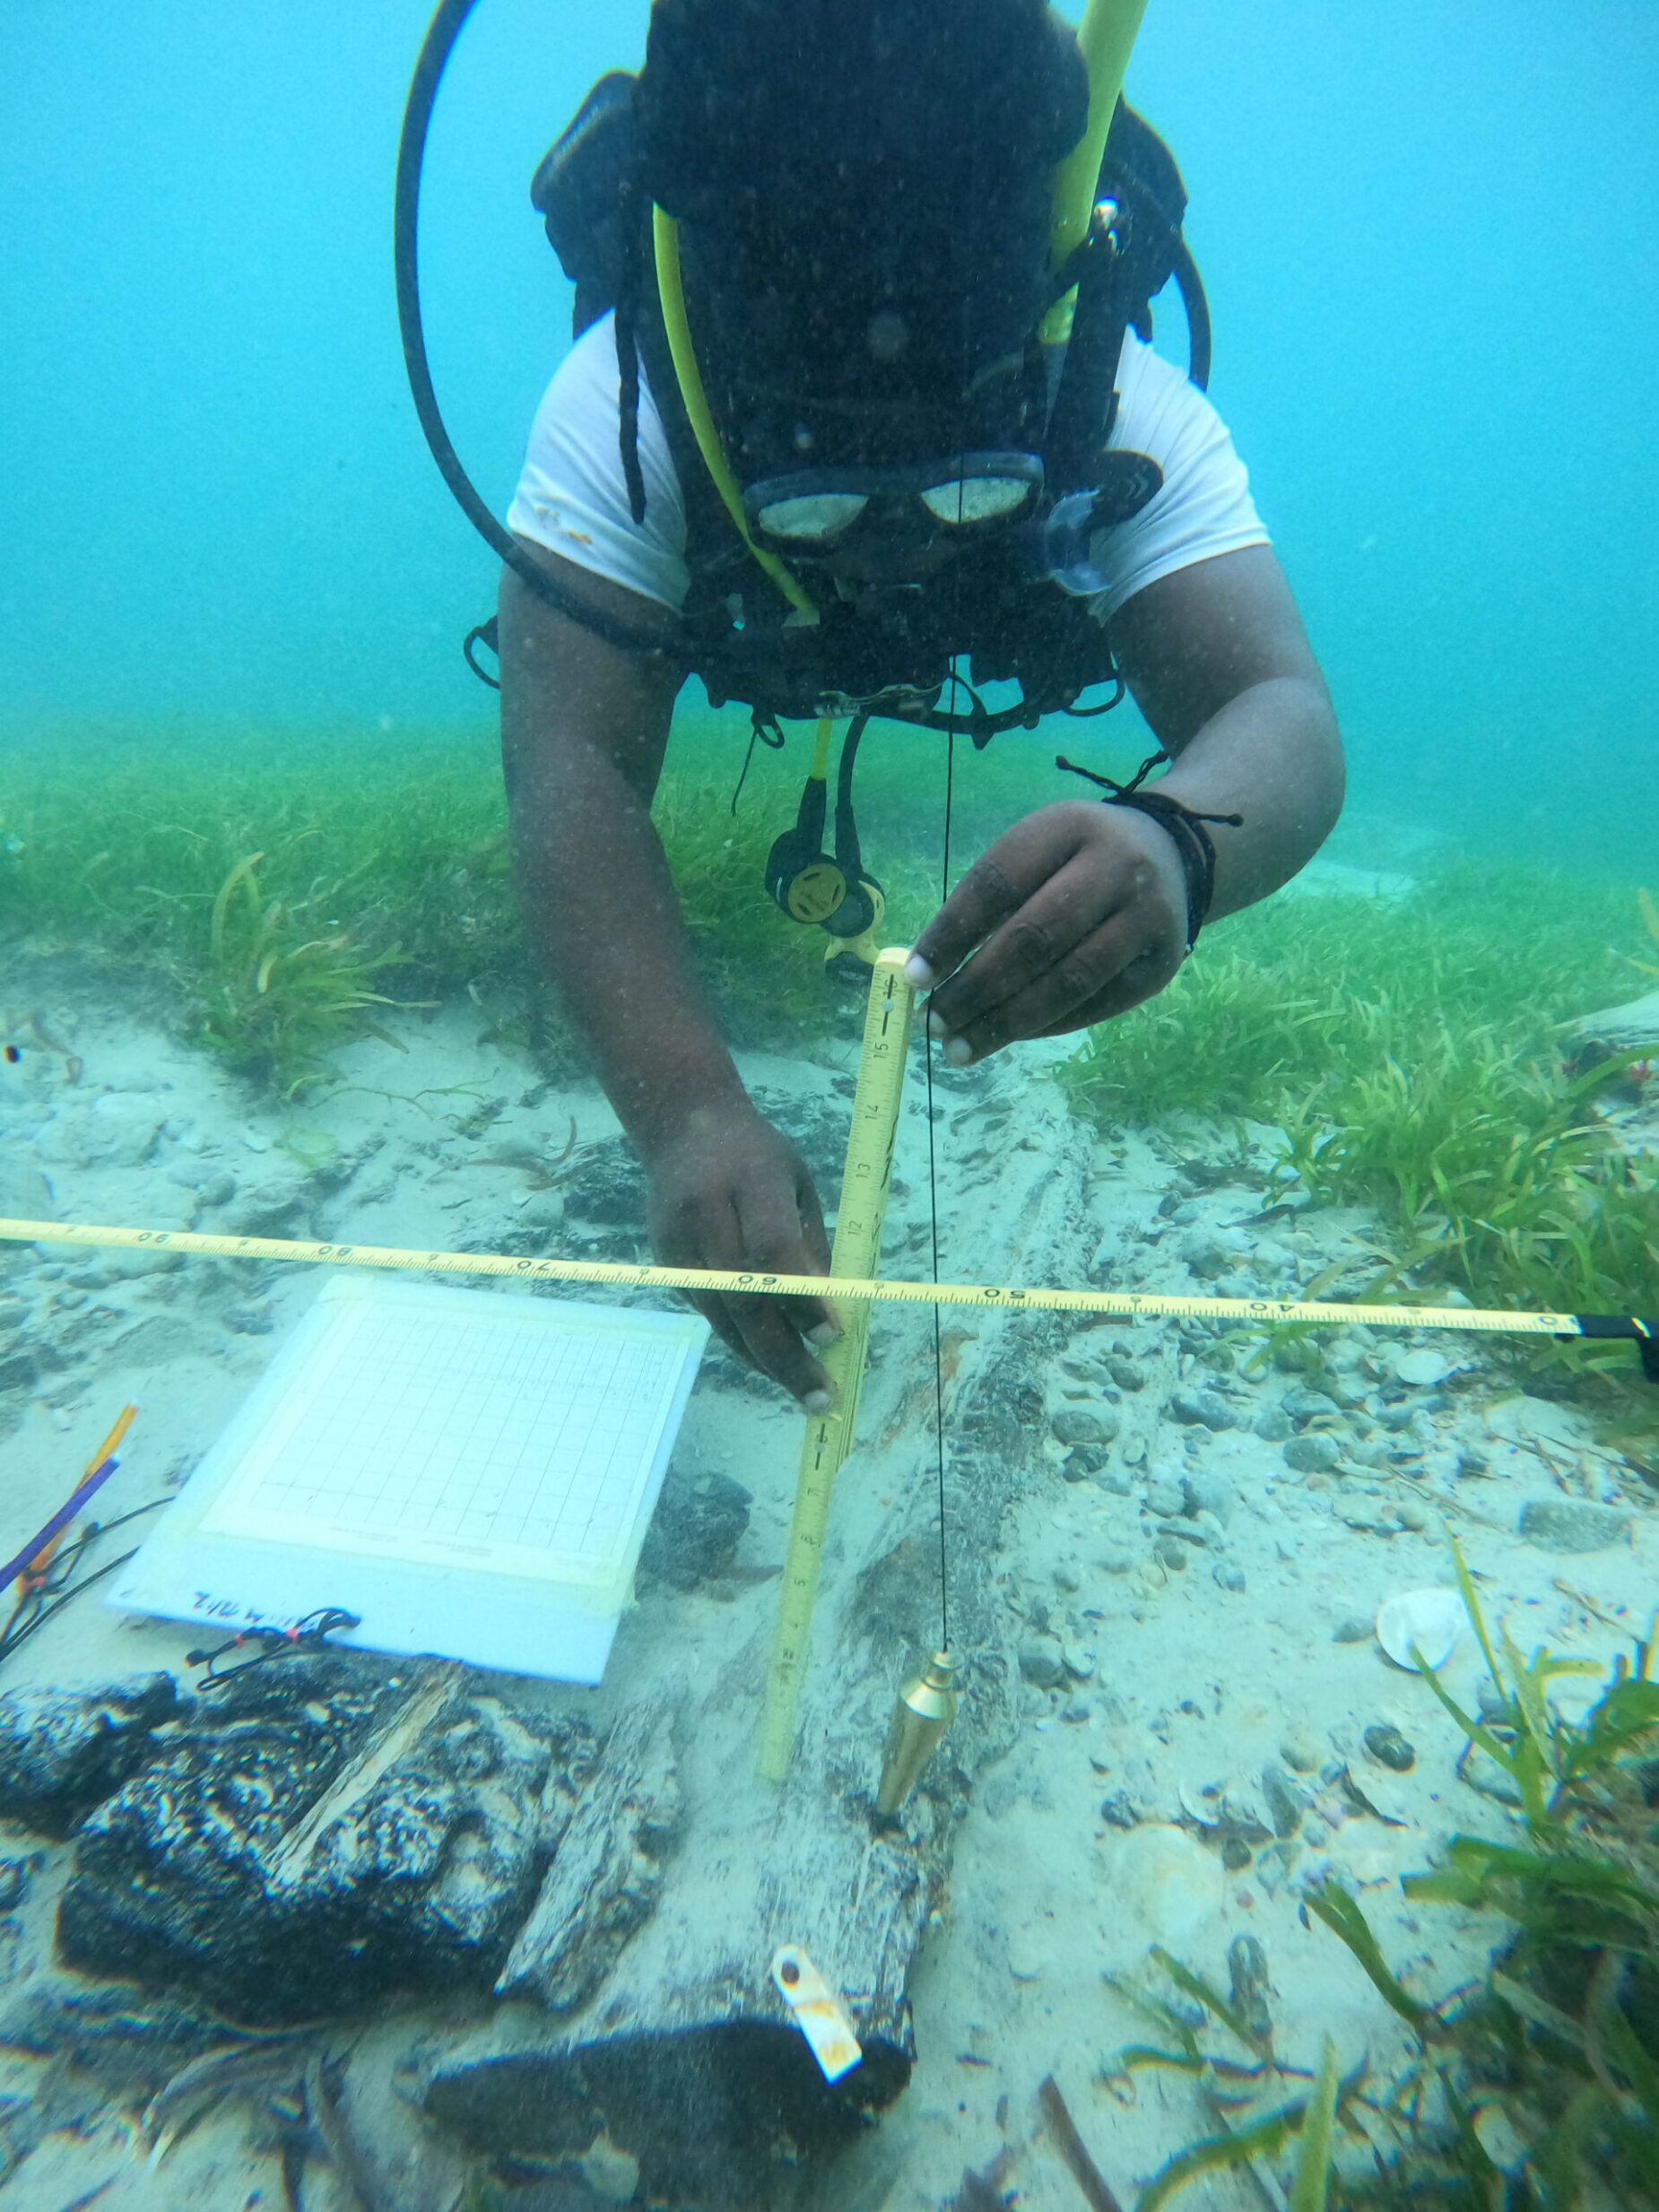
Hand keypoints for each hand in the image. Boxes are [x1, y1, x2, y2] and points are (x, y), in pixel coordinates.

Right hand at [643, 1104, 837, 1405]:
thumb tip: (828, 1314)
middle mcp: (707, 1211)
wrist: (683, 1128)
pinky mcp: (665, 1261)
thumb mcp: (798, 1183)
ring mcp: (678, 1239)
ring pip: (720, 1315)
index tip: (832, 1335)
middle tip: (821, 1392)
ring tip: (802, 1387)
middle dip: (785, 1353)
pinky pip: (708, 1312)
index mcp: (751, 1180)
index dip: (801, 1297)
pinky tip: (769, 1358)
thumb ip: (810, 1244)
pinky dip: (740, 1340)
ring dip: (762, 1359)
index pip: (772, 1248)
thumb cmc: (757, 1157)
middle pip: (743, 1295)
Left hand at [906, 800, 1188, 1062]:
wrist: (1171, 857)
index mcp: (1068, 827)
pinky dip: (1044, 1027)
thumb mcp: (1037, 849)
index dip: (952, 932)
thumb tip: (932, 972)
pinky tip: (1007, 1038)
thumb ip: (990, 899)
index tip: (915, 976)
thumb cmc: (1077, 857)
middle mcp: (1116, 867)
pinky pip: (1095, 1007)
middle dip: (975, 988)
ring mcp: (1147, 918)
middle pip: (1034, 938)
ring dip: (1006, 1022)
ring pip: (1068, 981)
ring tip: (960, 1047)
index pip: (998, 882)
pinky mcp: (1161, 965)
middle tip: (934, 1023)